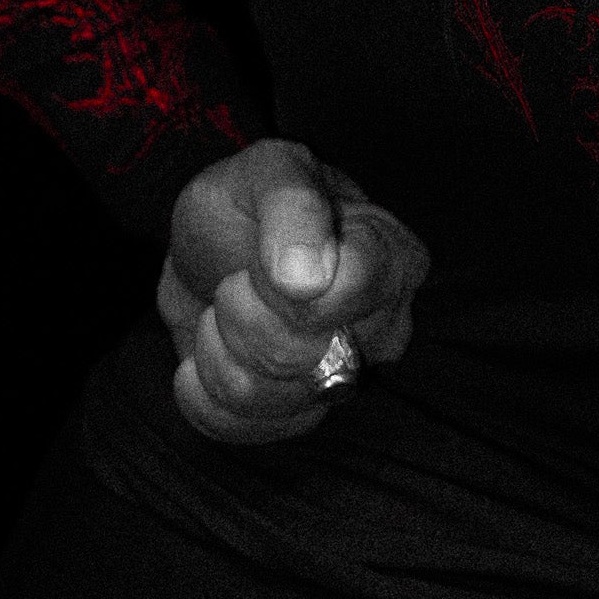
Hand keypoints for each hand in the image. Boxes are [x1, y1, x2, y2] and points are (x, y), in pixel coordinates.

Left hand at [157, 137, 430, 444]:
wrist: (209, 243)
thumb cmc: (251, 199)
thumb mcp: (267, 169)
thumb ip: (293, 205)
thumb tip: (310, 278)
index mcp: (393, 254)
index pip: (360, 285)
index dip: (286, 281)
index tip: (258, 260)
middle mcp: (383, 322)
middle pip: (317, 352)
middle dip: (249, 317)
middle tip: (234, 281)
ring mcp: (343, 373)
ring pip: (280, 398)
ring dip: (223, 354)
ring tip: (221, 313)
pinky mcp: (297, 413)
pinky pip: (246, 428)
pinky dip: (205, 391)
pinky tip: (205, 351)